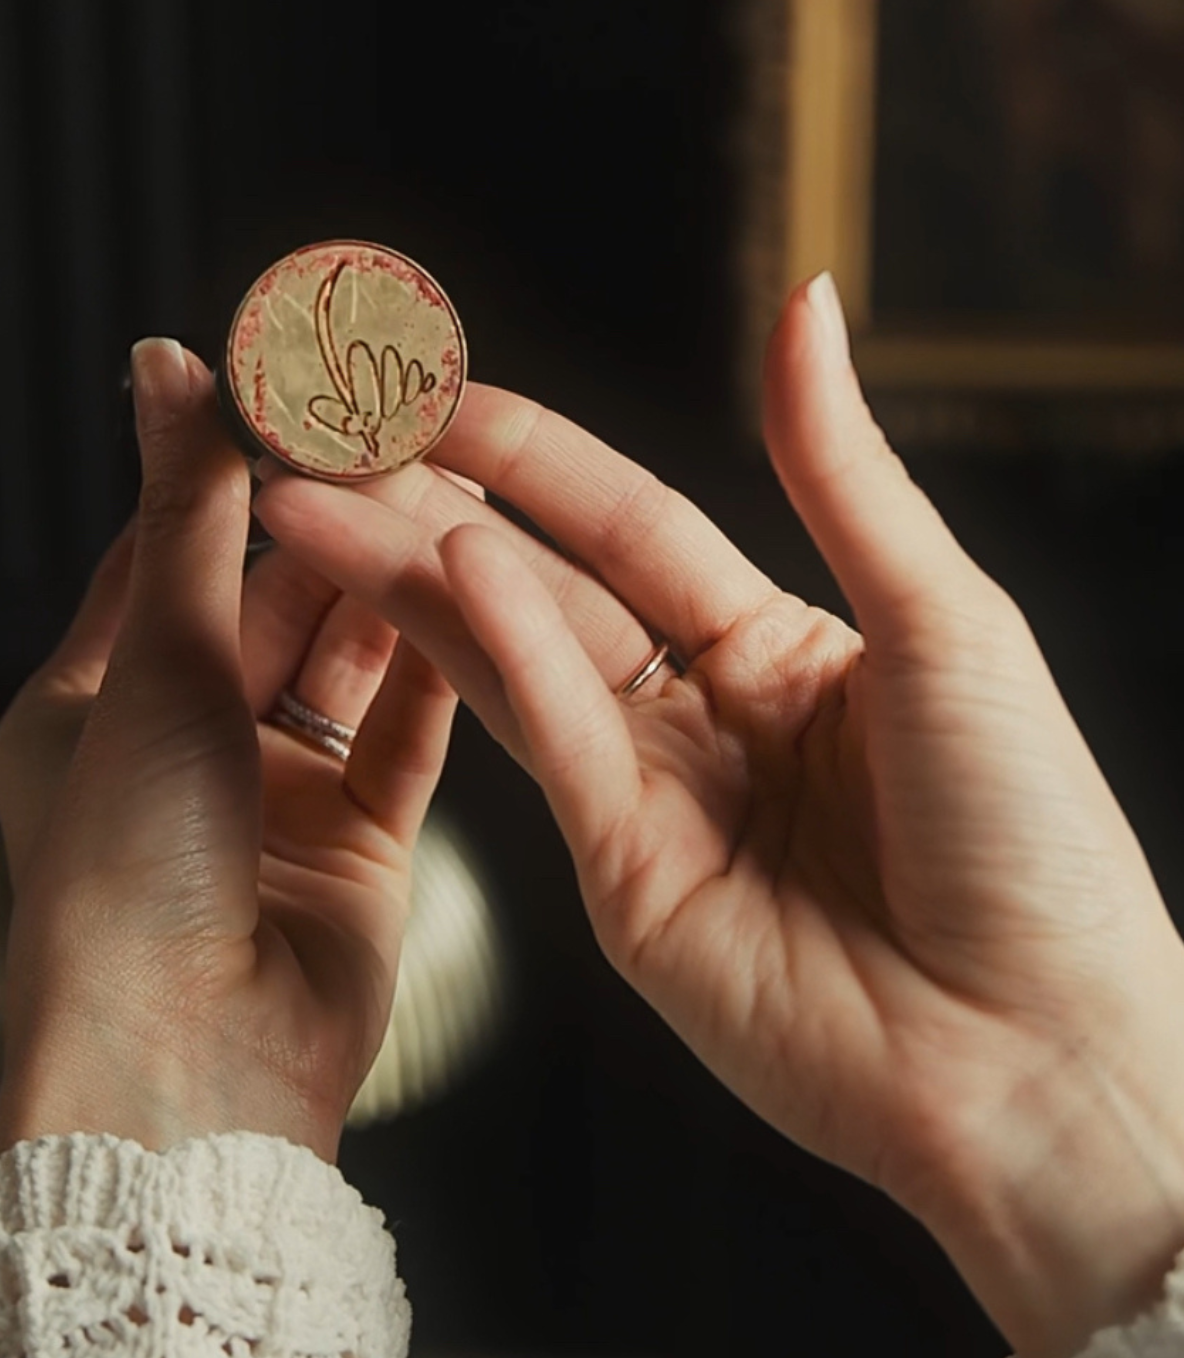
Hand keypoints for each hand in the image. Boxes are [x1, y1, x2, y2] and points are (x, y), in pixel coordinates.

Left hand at [0, 338, 455, 1162]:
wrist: (190, 1069)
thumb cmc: (123, 875)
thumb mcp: (152, 666)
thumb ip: (182, 514)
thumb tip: (163, 359)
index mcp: (92, 702)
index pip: (168, 548)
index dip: (233, 466)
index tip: (297, 385)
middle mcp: (185, 746)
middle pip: (274, 601)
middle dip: (337, 521)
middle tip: (406, 430)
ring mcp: (276, 799)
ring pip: (351, 663)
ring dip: (397, 588)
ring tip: (458, 493)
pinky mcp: (361, 849)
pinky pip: (409, 738)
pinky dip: (443, 674)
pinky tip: (482, 596)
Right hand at [255, 274, 1183, 1357]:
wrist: (1041, 1058)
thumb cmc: (1036, 839)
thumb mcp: (947, 621)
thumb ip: (843, 468)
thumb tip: (805, 300)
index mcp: (786, 649)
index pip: (632, 522)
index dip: (533, 454)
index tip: (435, 389)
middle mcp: (707, 719)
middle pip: (548, 586)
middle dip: (433, 509)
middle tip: (326, 437)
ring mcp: (655, 804)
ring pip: (516, 660)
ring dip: (418, 575)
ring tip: (316, 499)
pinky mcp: (624, 886)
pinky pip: (556, 745)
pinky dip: (503, 656)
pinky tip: (451, 570)